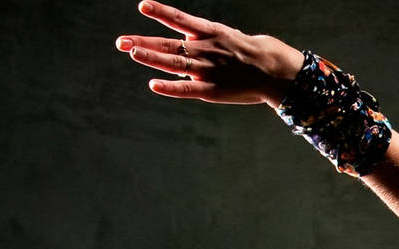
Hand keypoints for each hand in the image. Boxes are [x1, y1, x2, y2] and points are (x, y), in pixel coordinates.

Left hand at [116, 1, 304, 106]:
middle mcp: (207, 49)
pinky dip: (170, 87)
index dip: (162, 12)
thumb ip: (202, 37)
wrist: (277, 71)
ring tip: (131, 52)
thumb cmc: (250, 52)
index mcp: (211, 33)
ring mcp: (209, 70)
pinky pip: (188, 88)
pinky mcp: (213, 90)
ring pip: (175, 63)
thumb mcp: (226, 36)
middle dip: (144, 42)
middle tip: (120, 42)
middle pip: (169, 44)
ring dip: (152, 58)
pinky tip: (153, 85)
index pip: (181, 20)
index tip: (143, 5)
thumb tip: (182, 37)